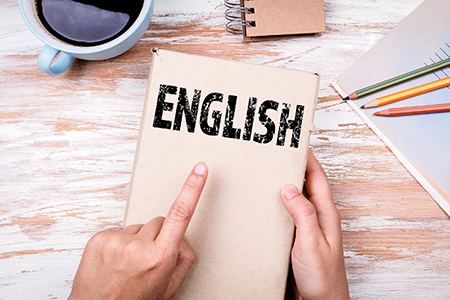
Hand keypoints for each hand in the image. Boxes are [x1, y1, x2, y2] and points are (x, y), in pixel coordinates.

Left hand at [68, 162, 207, 299]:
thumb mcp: (168, 288)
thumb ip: (183, 261)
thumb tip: (182, 241)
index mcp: (159, 258)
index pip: (180, 215)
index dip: (192, 189)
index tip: (199, 170)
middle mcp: (138, 247)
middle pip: (159, 221)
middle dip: (159, 235)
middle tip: (148, 258)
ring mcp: (116, 241)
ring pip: (138, 227)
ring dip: (137, 240)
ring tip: (128, 263)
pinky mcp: (99, 238)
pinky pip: (119, 230)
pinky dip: (120, 242)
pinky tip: (116, 260)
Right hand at [281, 150, 348, 299]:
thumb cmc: (323, 278)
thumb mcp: (311, 243)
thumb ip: (303, 214)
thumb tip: (290, 189)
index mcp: (326, 214)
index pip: (318, 178)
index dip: (308, 159)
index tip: (297, 143)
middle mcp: (319, 217)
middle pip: (308, 184)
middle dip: (296, 166)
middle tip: (280, 154)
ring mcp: (310, 227)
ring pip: (299, 197)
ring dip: (288, 184)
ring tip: (272, 173)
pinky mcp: (300, 237)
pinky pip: (291, 212)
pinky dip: (282, 202)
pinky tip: (271, 203)